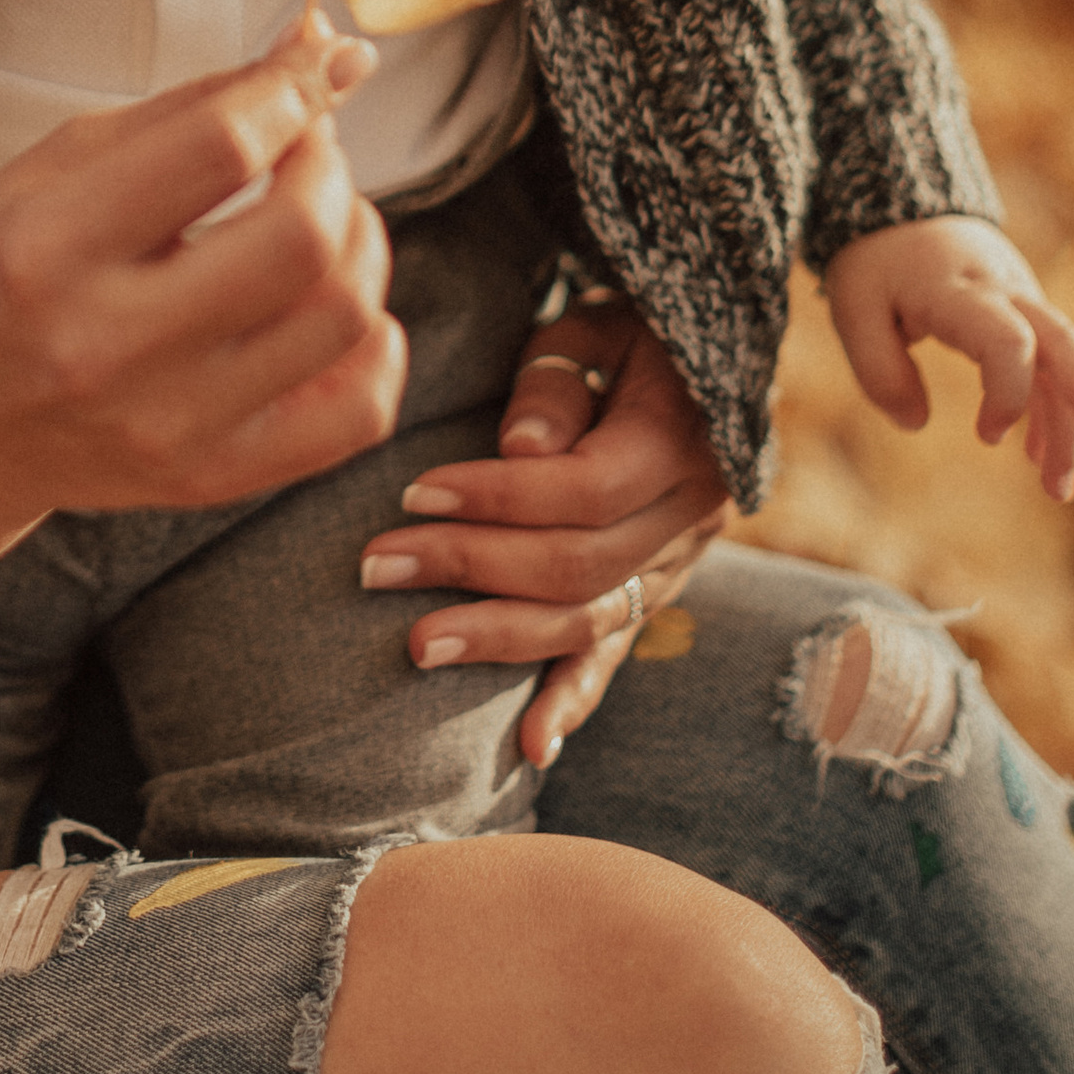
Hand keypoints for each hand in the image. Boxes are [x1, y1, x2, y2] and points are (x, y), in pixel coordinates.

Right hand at [0, 30, 401, 639]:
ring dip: (357, 239)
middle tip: (305, 146)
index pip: (220, 147)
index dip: (290, 90)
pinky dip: (374, 340)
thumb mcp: (55, 166)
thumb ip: (193, 108)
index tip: (306, 68)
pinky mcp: (212, 478)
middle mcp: (107, 346)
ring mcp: (168, 425)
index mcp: (48, 247)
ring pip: (344, 316)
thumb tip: (327, 50)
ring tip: (317, 216)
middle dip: (329, 165)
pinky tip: (328, 305)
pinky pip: (358, 409)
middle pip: (299, 237)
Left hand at [358, 310, 732, 768]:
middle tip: (375, 568)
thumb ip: (557, 382)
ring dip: (502, 639)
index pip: (583, 489)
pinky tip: (531, 748)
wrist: (698, 364)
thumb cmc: (628, 329)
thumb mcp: (597, 324)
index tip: (412, 495)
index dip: (496, 498)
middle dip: (472, 570)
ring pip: (592, 620)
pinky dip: (574, 701)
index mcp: (681, 442)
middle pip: (579, 564)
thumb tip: (519, 451)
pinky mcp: (657, 593)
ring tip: (417, 646)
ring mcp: (679, 565)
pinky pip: (614, 652)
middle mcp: (692, 516)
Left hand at [825, 216, 1073, 503]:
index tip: (988, 437)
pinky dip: (1049, 408)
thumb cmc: (873, 261)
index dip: (1010, 393)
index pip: (1008, 339)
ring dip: (1070, 422)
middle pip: (1062, 342)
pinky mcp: (1022, 311)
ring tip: (1058, 490)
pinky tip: (1036, 457)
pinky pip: (1048, 363)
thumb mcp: (853, 307)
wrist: (897, 202)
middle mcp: (1003, 291)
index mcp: (958, 290)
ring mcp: (1020, 299)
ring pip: (1065, 358)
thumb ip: (879, 369)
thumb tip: (916, 424)